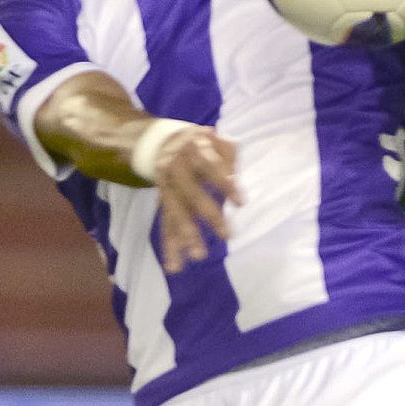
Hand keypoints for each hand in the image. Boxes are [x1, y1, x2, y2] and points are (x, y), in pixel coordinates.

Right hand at [153, 127, 242, 272]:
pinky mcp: (163, 202)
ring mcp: (167, 188)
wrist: (163, 142)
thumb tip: (233, 180)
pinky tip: (174, 266)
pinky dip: (169, 245)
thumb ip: (228, 156)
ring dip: (186, 236)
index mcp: (193, 149)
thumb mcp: (217, 139)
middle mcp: (176, 170)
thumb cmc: (202, 142)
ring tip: (199, 256)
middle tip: (227, 235)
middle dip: (209, 216)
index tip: (241, 203)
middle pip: (191, 195)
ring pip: (176, 213)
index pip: (210, 167)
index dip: (224, 183)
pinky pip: (165, 224)